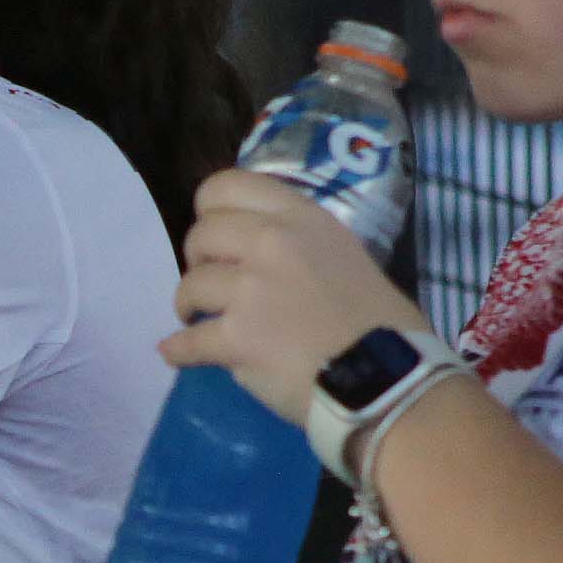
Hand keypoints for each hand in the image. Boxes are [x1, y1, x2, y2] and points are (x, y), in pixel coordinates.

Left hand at [167, 168, 431, 423]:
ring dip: (187, 305)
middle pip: (201, 233)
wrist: (387, 376)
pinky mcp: (238, 338)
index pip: (228, 185)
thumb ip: (302, 246)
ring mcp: (252, 290)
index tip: (217, 234)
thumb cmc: (382, 323)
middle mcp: (272, 243)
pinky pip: (189, 340)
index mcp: (301, 218)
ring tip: (195, 318)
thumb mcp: (346, 255)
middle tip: (209, 280)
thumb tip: (266, 258)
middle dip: (198, 258)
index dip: (210, 210)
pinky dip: (178, 349)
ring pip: (190, 285)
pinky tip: (174, 352)